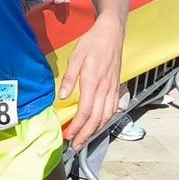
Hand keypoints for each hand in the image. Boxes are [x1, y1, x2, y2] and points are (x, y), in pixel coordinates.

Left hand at [57, 18, 123, 149]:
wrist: (111, 33)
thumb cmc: (92, 43)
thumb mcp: (76, 57)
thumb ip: (69, 78)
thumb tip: (62, 97)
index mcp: (92, 82)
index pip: (85, 112)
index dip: (77, 127)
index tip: (69, 136)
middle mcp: (105, 89)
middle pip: (96, 119)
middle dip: (85, 134)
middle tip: (76, 145)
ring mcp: (112, 89)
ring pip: (106, 116)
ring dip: (96, 130)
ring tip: (85, 139)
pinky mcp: (116, 87)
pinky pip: (113, 109)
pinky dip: (106, 120)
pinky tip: (98, 124)